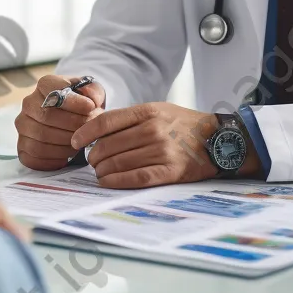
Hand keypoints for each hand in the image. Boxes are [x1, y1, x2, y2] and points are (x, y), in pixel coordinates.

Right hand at [15, 74, 105, 171]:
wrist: (74, 124)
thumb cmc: (84, 107)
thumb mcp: (93, 94)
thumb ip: (94, 92)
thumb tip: (90, 100)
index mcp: (45, 85)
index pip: (52, 90)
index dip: (72, 101)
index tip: (90, 108)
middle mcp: (29, 104)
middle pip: (46, 116)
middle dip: (72, 124)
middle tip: (89, 129)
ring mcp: (23, 126)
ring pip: (41, 137)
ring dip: (65, 142)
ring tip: (81, 142)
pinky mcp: (22, 147)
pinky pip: (35, 155)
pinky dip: (54, 157)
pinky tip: (68, 153)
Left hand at [70, 102, 226, 188]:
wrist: (217, 139)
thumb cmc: (182, 125)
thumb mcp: (158, 110)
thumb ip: (130, 118)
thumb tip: (96, 130)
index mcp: (148, 112)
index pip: (105, 122)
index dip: (85, 133)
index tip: (75, 142)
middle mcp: (153, 130)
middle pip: (108, 146)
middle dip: (94, 157)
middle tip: (92, 161)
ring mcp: (161, 151)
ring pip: (118, 163)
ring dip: (102, 171)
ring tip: (100, 172)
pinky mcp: (169, 171)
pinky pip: (134, 178)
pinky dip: (116, 181)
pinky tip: (107, 182)